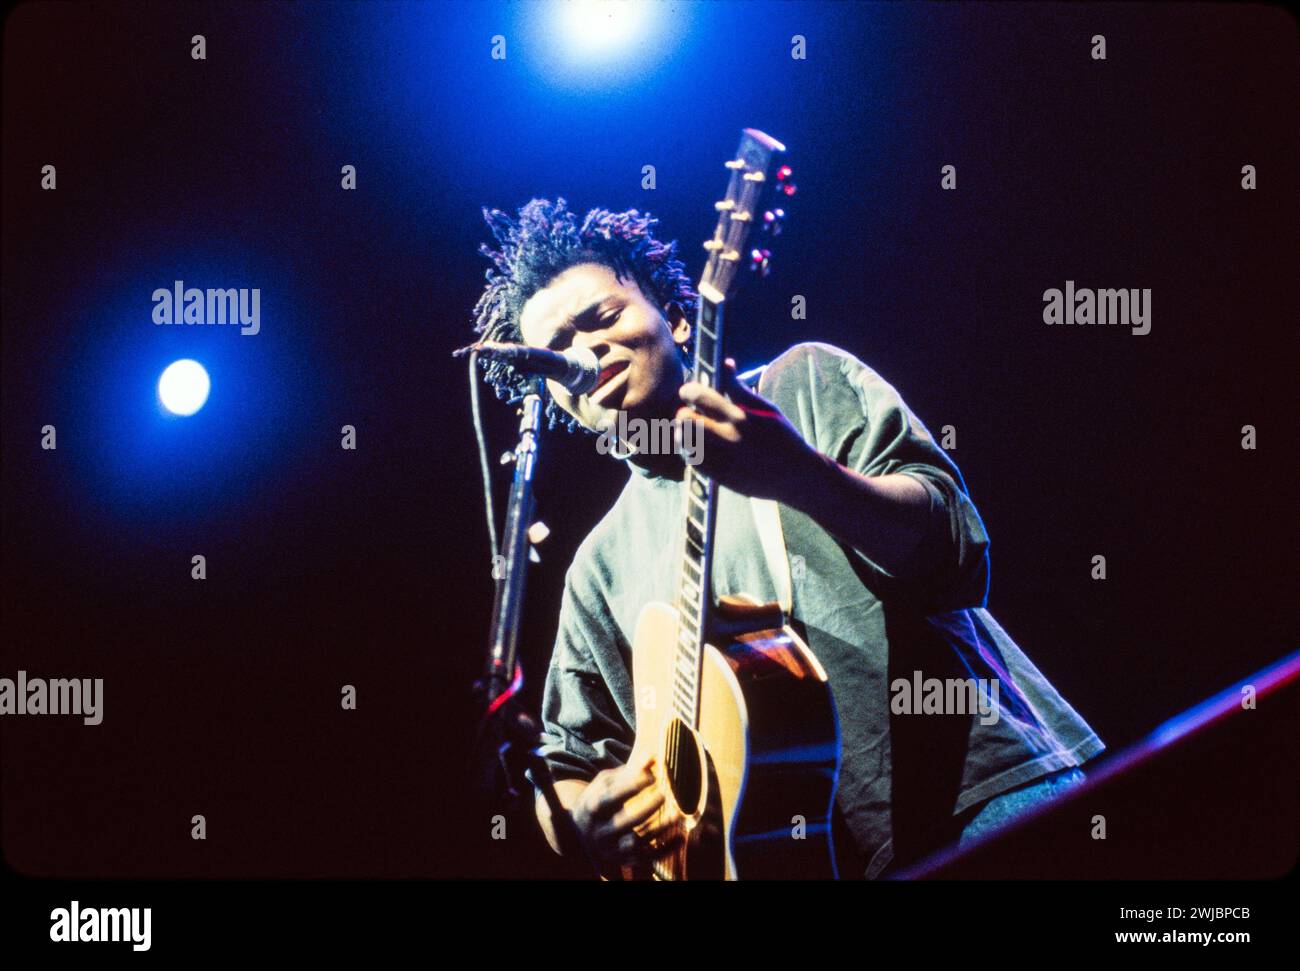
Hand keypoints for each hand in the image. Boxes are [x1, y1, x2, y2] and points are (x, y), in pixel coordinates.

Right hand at [570, 751, 683, 877]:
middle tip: (665, 793)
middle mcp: (599, 832)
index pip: (610, 798)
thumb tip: (653, 755)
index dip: (631, 787)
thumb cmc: (600, 800)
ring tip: (676, 814)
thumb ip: (628, 771)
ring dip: (658, 829)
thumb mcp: (607, 783)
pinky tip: (680, 836)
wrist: (582, 833)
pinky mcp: (625, 860)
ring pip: (635, 842)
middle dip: (646, 808)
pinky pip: (646, 858)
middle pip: (623, 822)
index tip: (652, 775)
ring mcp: (611, 849)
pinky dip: (664, 849)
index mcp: (592, 808)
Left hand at [676, 358, 822, 501]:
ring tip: (694, 431)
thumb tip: (725, 363)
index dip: (689, 391)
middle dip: (683, 412)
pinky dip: (690, 451)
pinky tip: (701, 447)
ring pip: (683, 441)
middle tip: (691, 413)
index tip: (690, 392)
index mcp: (740, 417)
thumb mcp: (766, 409)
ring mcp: (721, 460)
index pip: (699, 396)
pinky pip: (691, 460)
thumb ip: (740, 389)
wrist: (796, 476)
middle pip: (684, 419)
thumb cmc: (782, 437)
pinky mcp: (719, 477)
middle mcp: (728, 438)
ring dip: (684, 433)